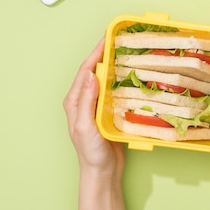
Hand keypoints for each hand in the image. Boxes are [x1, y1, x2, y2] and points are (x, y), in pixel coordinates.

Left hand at [63, 38, 124, 178]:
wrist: (103, 171)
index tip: (108, 38)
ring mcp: (97, 105)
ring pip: (106, 79)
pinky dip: (123, 80)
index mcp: (75, 101)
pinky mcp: (109, 111)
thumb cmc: (91, 152)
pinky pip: (115, 90)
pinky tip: (134, 76)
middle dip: (106, 54)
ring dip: (116, 66)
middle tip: (121, 41)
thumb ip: (86, 101)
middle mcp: (85, 100)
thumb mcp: (86, 127)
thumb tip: (91, 75)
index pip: (85, 70)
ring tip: (129, 53)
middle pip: (95, 71)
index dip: (96, 53)